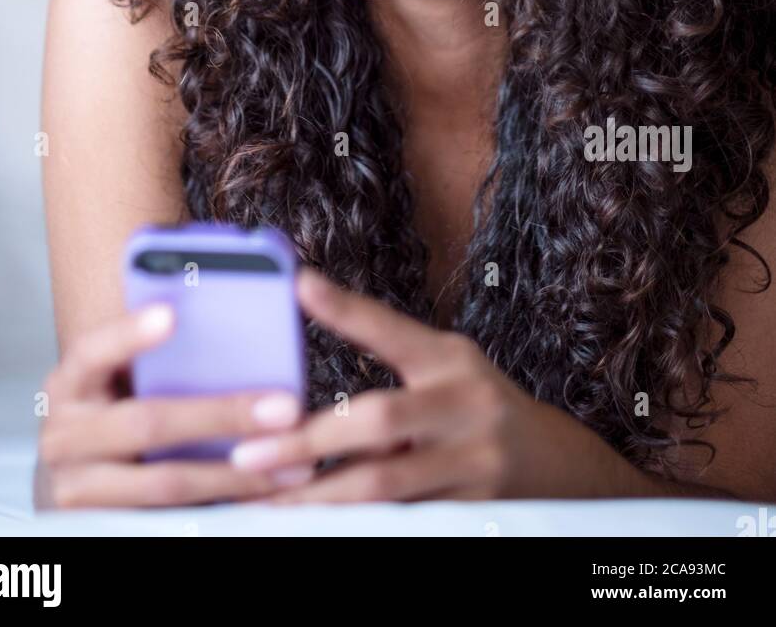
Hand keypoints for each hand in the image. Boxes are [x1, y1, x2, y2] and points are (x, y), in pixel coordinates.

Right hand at [34, 304, 312, 508]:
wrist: (73, 480)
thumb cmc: (107, 413)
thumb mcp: (110, 381)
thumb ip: (151, 357)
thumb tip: (218, 306)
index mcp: (69, 386)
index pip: (91, 351)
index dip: (128, 335)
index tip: (171, 314)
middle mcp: (65, 437)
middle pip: (146, 424)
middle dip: (222, 416)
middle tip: (284, 408)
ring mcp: (80, 489)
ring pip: (165, 482)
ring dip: (236, 474)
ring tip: (292, 463)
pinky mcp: (105, 526)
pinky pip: (172, 519)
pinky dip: (223, 505)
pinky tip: (264, 493)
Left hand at [229, 268, 647, 502]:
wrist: (559, 466)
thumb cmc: (476, 407)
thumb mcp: (443, 366)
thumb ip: (386, 350)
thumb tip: (308, 300)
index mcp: (450, 360)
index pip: (392, 328)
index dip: (347, 307)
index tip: (300, 283)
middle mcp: (465, 404)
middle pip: (379, 419)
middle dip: (308, 440)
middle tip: (250, 452)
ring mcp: (475, 462)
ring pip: (386, 485)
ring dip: (320, 497)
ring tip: (266, 504)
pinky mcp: (476, 512)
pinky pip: (406, 521)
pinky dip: (358, 526)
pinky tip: (317, 527)